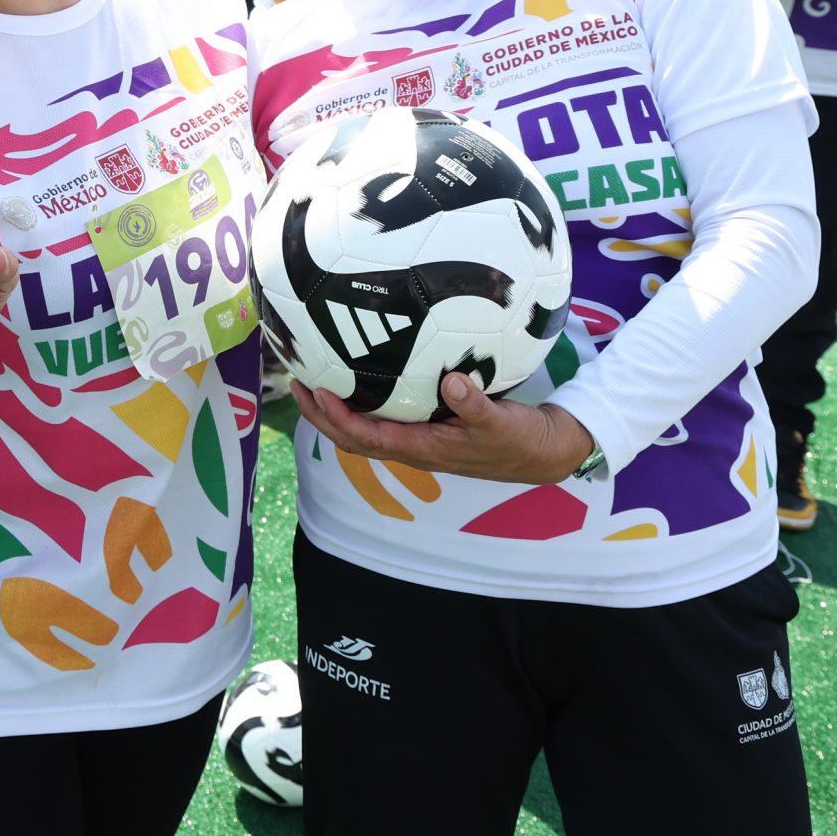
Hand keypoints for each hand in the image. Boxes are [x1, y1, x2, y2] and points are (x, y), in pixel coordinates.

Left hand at [290, 372, 596, 484]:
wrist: (541, 453)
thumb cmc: (519, 440)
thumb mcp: (500, 421)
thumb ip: (475, 404)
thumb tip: (451, 382)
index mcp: (423, 449)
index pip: (368, 437)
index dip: (339, 418)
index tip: (318, 391)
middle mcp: (412, 449)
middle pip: (351, 438)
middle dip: (320, 416)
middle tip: (296, 384)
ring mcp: (416, 443)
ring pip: (362, 433)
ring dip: (333, 413)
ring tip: (310, 383)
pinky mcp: (425, 432)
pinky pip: (380, 422)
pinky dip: (357, 407)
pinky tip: (352, 383)